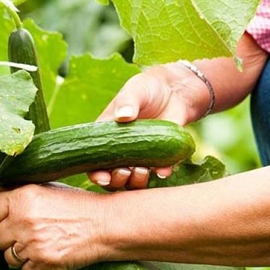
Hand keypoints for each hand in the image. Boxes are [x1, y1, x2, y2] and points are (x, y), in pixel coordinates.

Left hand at [0, 184, 109, 269]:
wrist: (106, 224)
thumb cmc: (78, 205)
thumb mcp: (48, 190)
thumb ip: (19, 194)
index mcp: (23, 197)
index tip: (4, 217)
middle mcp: (23, 221)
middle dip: (8, 237)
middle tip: (27, 232)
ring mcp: (32, 245)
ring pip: (8, 257)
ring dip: (21, 253)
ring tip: (42, 242)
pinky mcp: (43, 264)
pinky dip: (35, 266)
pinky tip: (50, 253)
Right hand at [88, 63, 209, 189]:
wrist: (175, 91)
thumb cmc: (147, 88)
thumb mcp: (135, 89)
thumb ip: (128, 101)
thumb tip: (123, 116)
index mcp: (107, 136)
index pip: (94, 161)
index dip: (95, 173)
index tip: (102, 177)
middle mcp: (121, 150)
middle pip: (112, 177)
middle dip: (117, 181)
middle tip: (125, 171)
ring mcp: (140, 156)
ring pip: (133, 181)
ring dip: (136, 181)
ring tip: (143, 170)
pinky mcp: (160, 157)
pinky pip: (158, 172)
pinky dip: (160, 174)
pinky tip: (163, 170)